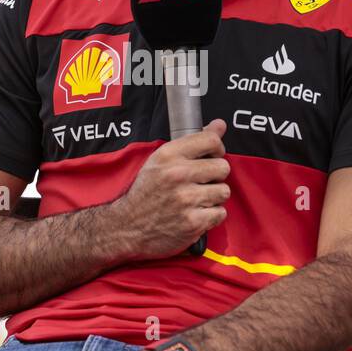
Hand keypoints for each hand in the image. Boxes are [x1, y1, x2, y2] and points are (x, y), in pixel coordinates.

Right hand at [107, 118, 229, 259]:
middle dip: (215, 176)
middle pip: (223, 167)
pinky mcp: (193, 222)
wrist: (128, 226)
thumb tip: (220, 125)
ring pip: (223, 191)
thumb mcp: (161, 160)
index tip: (211, 156)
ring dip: (213, 197)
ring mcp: (186, 199)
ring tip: (196, 199)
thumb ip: (192, 142)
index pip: (211, 140)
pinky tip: (195, 214)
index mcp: (168, 155)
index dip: (217, 149)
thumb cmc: (146, 191)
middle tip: (201, 182)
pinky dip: (211, 216)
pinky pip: (220, 213)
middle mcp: (177, 174)